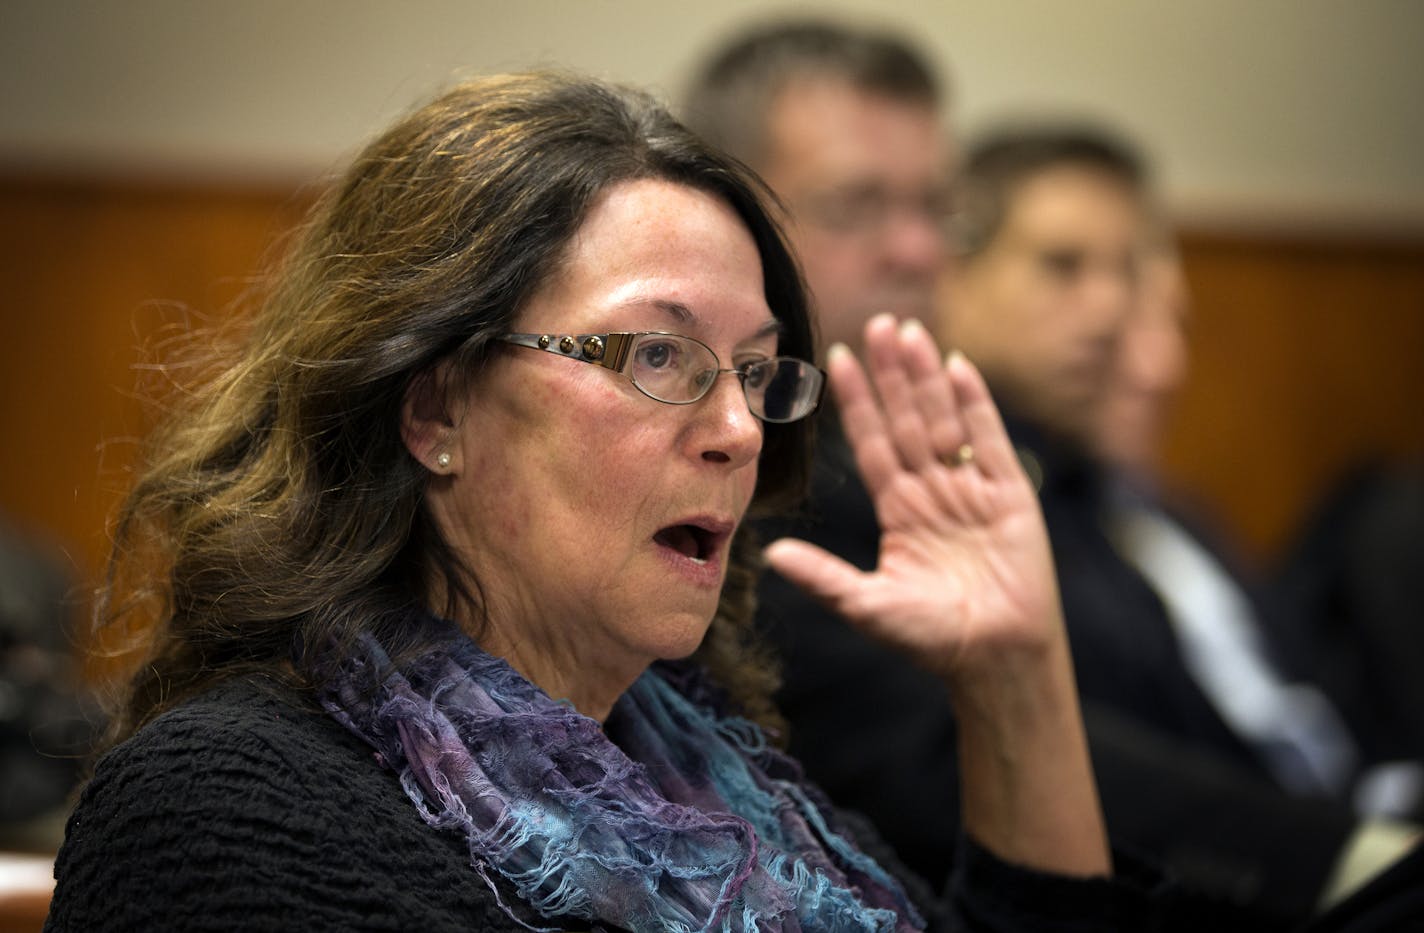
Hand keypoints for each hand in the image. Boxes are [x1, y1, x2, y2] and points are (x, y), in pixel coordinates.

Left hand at [767, 315, 1109, 875]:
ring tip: (911, 331)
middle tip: (878, 322)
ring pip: (945, 420)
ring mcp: (972, 489)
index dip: (857, 402)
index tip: (837, 358)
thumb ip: (824, 577)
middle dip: (893, 373)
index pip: (873, 443)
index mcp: (899, 511)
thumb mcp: (869, 606)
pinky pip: (990, 440)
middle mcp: (933, 492)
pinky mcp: (1011, 495)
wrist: (998, 659)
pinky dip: (976, 404)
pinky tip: (959, 366)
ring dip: (928, 377)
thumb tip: (770, 555)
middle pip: (908, 419)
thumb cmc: (934, 639)